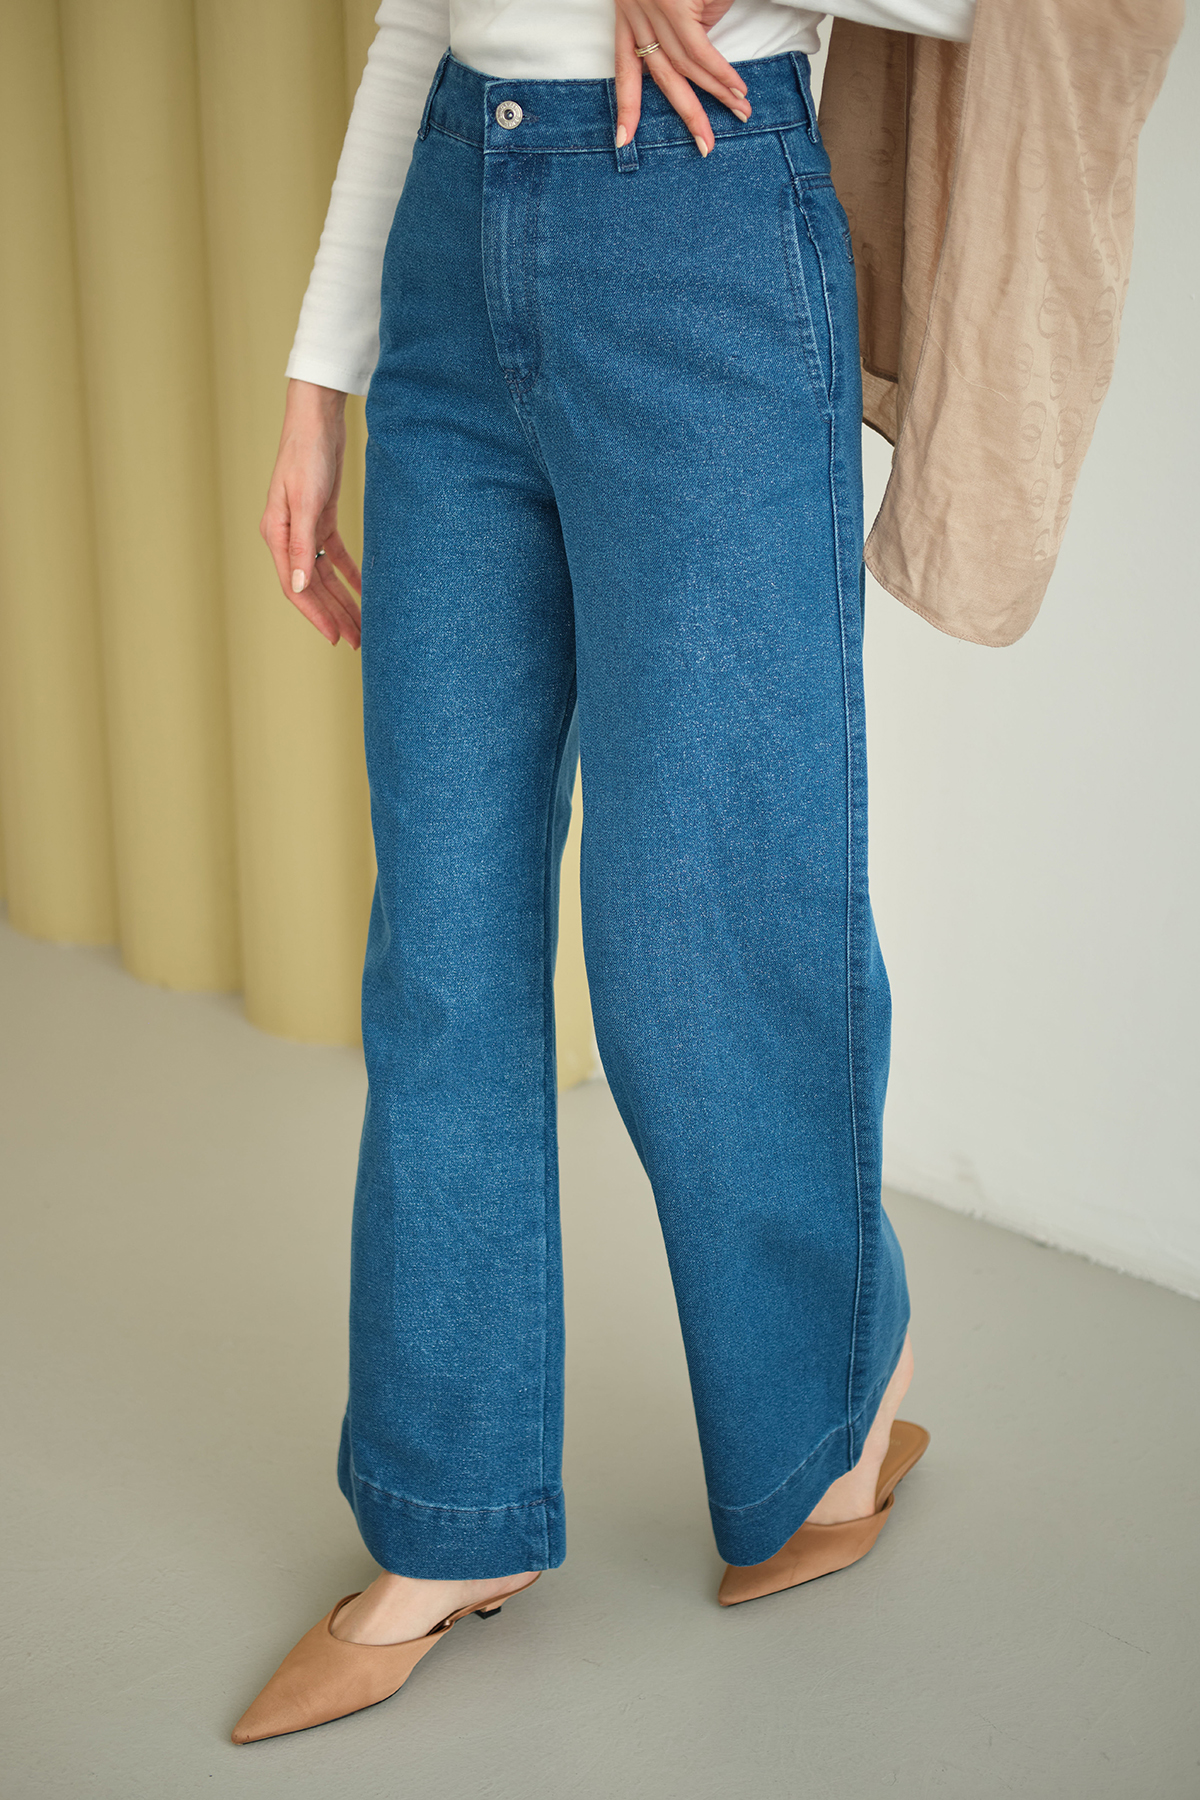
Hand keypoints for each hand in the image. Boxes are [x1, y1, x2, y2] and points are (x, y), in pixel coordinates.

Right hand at [260, 379, 362, 648]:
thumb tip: (298, 586)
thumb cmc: (307, 454)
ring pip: (325, 575)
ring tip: (363, 625)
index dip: (316, 615)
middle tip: (357, 642)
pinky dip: (350, 575)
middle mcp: (287, 536)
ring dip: (343, 600)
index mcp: (277, 535)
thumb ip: (302, 546)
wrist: (317, 418)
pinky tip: (365, 592)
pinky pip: (335, 556)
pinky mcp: (321, 517)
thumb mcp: (306, 502)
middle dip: (334, 615)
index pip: (295, 587)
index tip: (336, 638)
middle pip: (312, 587)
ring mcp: (304, 528)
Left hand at [613, 0, 749, 155]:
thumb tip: (701, 58)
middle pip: (662, 76)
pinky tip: (737, 90)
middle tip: (705, 146)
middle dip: (687, 114)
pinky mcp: (676, 5)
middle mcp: (635, 14)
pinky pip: (700, 51)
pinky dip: (720, 73)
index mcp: (628, 14)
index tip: (624, 141)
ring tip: (740, 112)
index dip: (627, 105)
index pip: (625, 68)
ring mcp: (655, 10)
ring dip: (716, 93)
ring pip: (685, 66)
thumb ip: (685, 28)